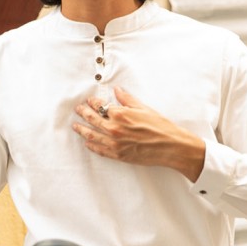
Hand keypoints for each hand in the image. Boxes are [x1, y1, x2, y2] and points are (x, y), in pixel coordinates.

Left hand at [72, 86, 205, 181]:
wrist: (170, 146)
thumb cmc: (160, 126)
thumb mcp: (144, 108)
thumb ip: (127, 100)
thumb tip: (117, 90)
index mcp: (120, 114)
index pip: (100, 106)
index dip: (93, 102)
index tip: (89, 101)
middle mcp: (114, 129)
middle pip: (92, 119)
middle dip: (83, 113)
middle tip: (78, 110)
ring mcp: (115, 143)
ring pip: (92, 135)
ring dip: (82, 130)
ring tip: (76, 126)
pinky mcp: (118, 155)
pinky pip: (100, 150)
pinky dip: (92, 146)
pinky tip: (87, 143)